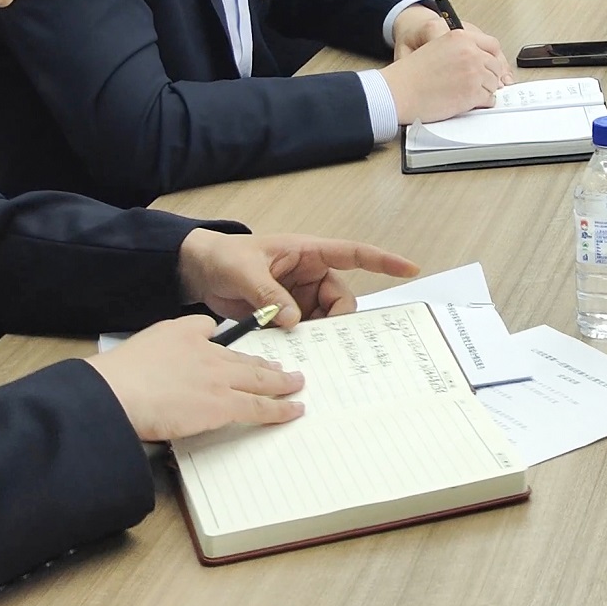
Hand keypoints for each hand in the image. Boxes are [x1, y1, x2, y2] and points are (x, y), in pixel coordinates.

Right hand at [82, 315, 304, 442]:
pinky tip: (292, 410)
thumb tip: (171, 356)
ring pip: (260, 380)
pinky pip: (260, 407)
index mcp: (185, 333)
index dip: (223, 344)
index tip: (233, 351)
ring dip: (282, 383)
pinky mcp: (222, 404)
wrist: (116, 392)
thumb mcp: (142, 346)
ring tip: (296, 384)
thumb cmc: (119, 375)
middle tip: (282, 368)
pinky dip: (280, 409)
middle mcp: (208, 352)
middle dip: (265, 365)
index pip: (210, 330)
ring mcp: (218, 378)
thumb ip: (162, 345)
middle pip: (243, 359)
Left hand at [175, 228, 419, 325]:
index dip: (383, 261)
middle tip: (326, 337)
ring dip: (319, 334)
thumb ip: (269, 295)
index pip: (354, 254)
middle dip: (338, 319)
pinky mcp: (286, 316)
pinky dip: (303, 342)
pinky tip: (294, 352)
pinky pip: (305, 331)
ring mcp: (300, 297)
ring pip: (325, 320)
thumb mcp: (245, 271)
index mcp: (308, 253)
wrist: (196, 271)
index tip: (410, 268)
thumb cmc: (223, 257)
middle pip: (341, 299)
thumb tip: (294, 321)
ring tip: (306, 348)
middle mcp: (310, 275)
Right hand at [380, 23, 512, 123]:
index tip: (492, 67)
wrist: (399, 91)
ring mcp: (473, 72)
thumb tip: (480, 61)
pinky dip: (483, 102)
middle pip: (495, 65)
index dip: (493, 58)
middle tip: (481, 84)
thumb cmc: (411, 73)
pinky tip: (470, 102)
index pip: (492, 45)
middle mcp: (470, 52)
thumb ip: (461, 49)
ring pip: (493, 83)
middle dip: (490, 76)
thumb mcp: (436, 47)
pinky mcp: (473, 93)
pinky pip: (489, 98)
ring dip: (485, 90)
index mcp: (460, 37)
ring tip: (469, 94)